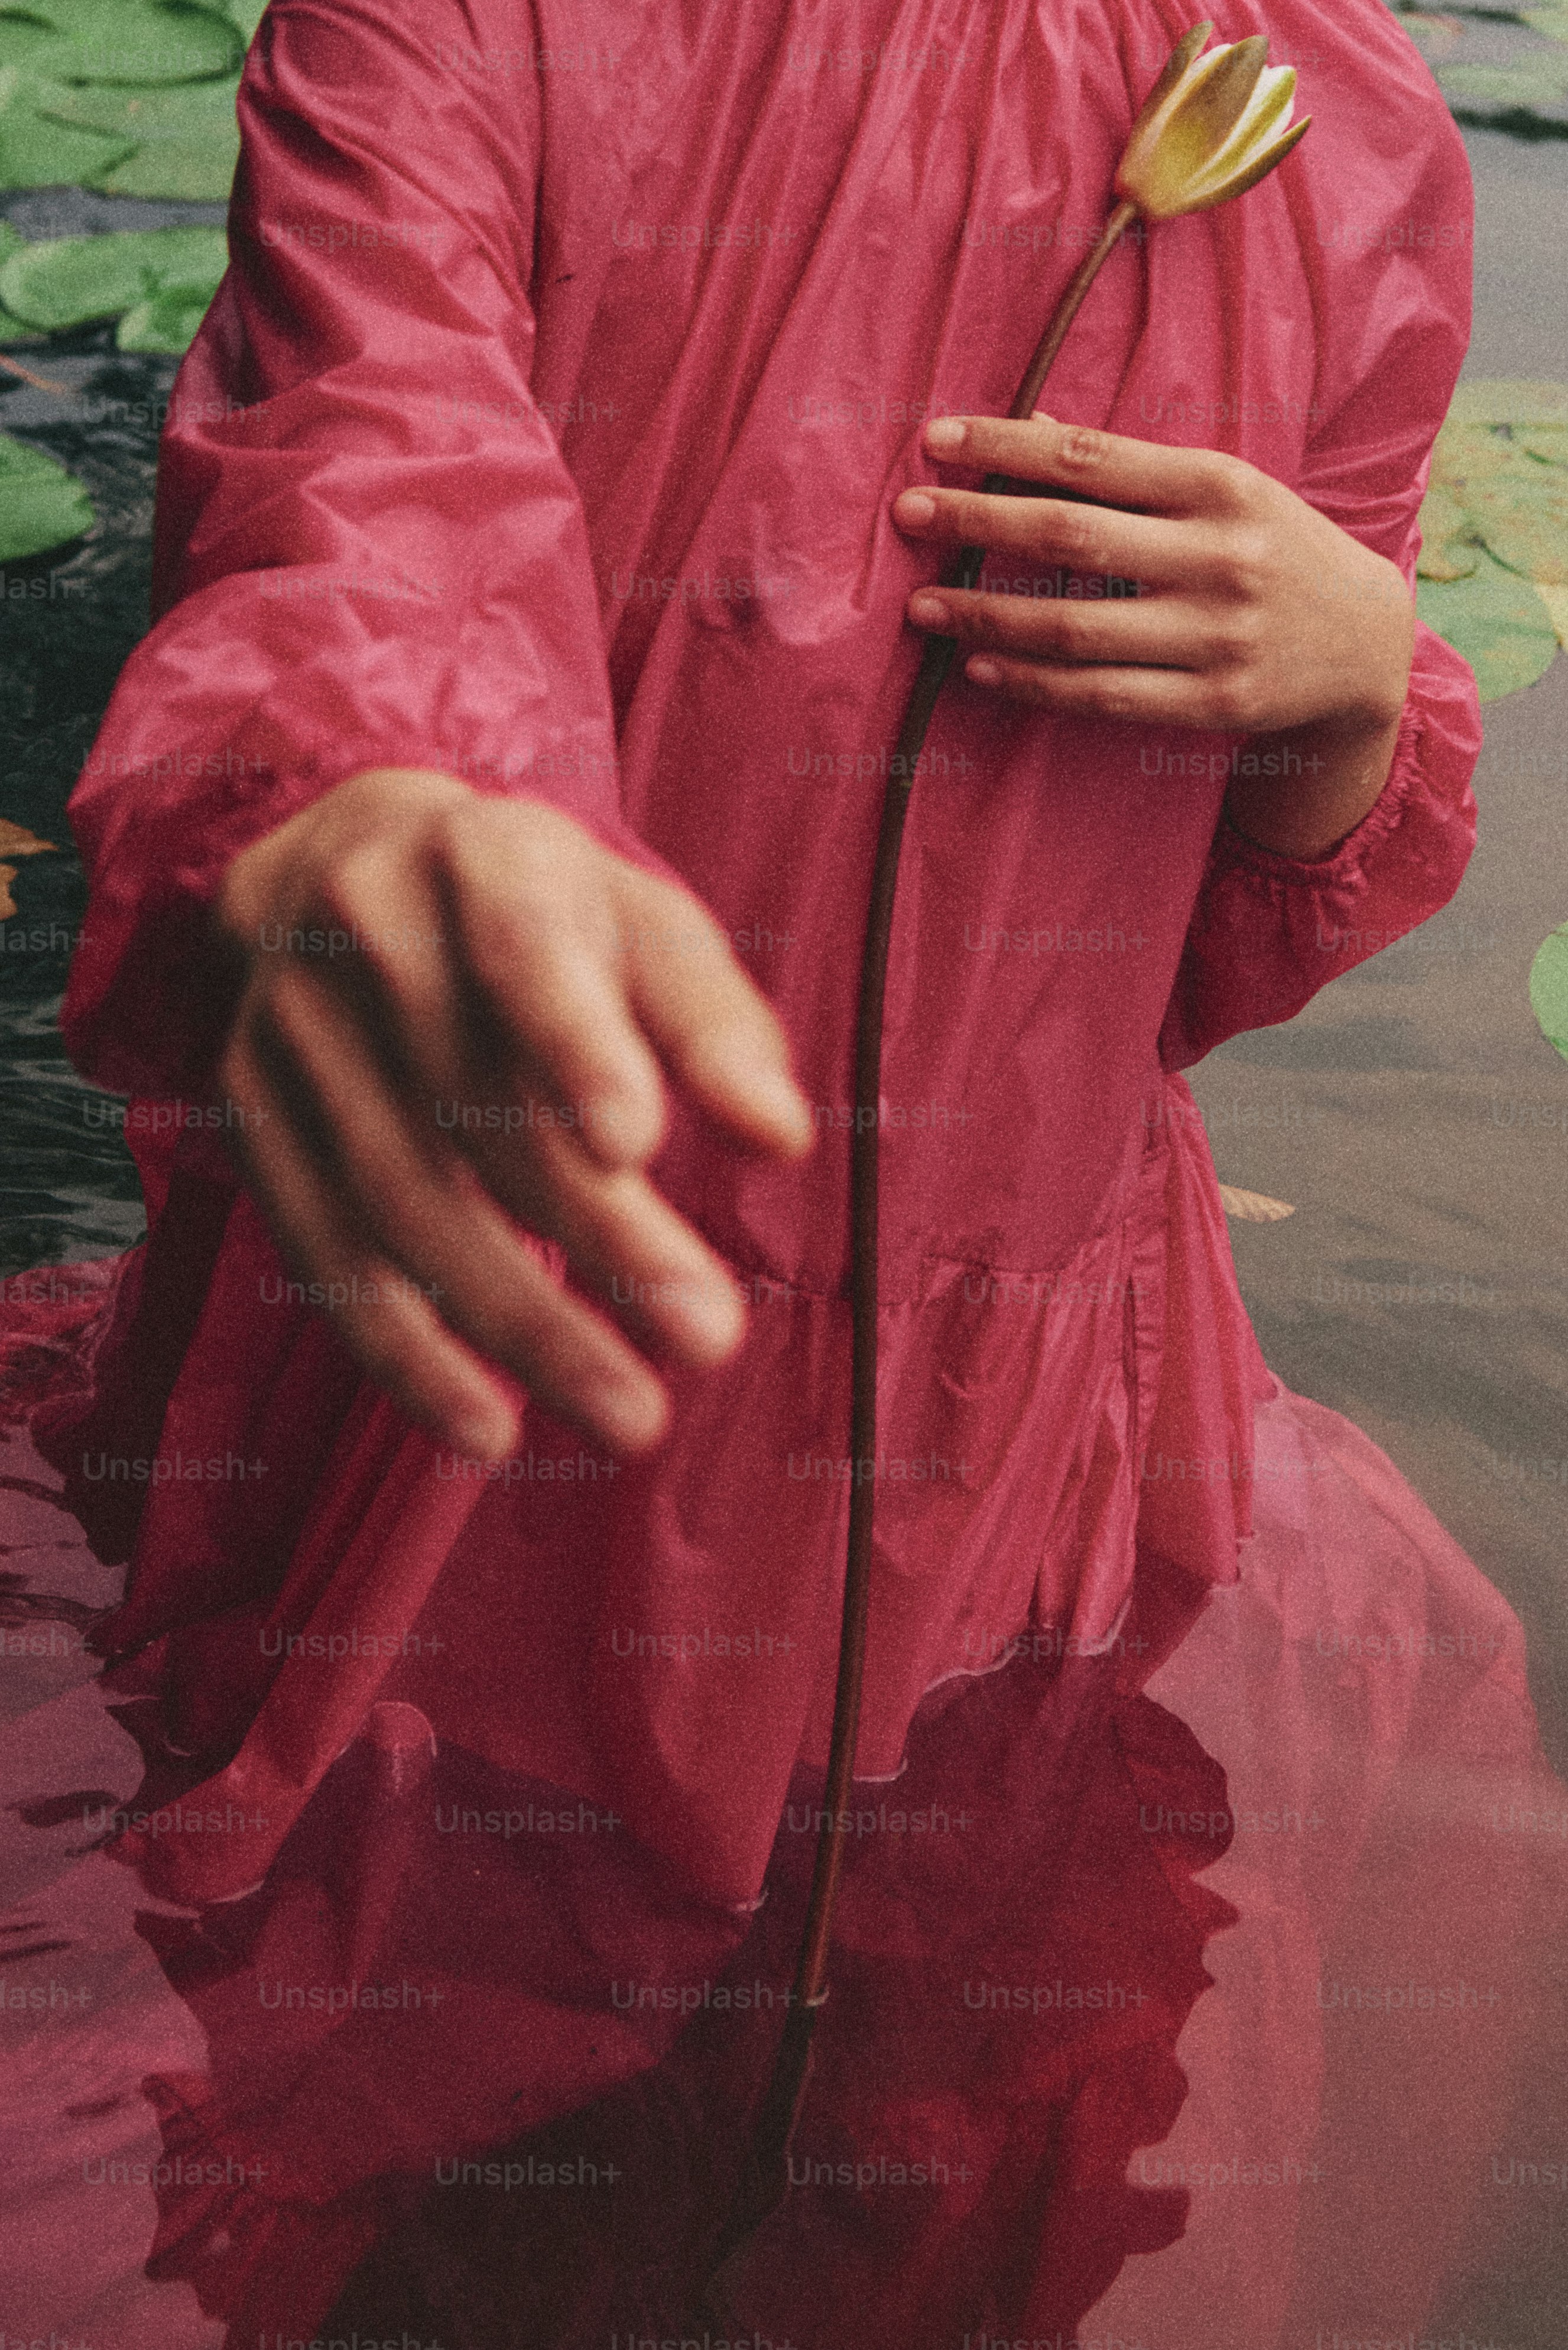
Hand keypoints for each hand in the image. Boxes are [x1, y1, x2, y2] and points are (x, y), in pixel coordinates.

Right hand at [211, 769, 813, 1461]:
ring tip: (631, 1415)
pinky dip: (406, 1353)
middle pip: (474, 1104)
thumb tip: (781, 1136)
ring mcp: (291, 1028)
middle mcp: (364, 932)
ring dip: (518, 1322)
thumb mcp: (643, 925)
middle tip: (709, 1337)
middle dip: (598, 1234)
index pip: (522, 949)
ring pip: (399, 1198)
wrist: (350, 862)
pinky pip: (324, 1253)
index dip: (575, 1046)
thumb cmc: (541, 912)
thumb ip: (714, 1025)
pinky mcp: (253, 1117)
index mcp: (480, 857)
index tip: (639, 1147)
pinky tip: (488, 1428)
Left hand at [892, 411, 1413, 740]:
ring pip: (1073, 627)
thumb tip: (1037, 430)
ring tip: (923, 608)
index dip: (1002, 447)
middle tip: (906, 515)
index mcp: (1218, 485)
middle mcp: (1217, 557)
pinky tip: (979, 668)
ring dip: (985, 618)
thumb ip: (1133, 469)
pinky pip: (1098, 695)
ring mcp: (1214, 636)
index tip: (933, 441)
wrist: (1368, 646)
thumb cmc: (1275, 550)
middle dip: (976, 522)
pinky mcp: (1210, 702)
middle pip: (1068, 537)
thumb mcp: (1224, 491)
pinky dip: (1030, 682)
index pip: (1087, 458)